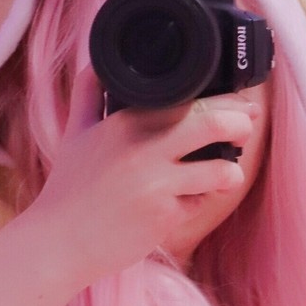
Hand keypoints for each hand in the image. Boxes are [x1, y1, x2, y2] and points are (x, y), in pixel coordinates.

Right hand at [25, 65, 256, 288]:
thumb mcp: (75, 133)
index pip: (186, 98)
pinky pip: (200, 203)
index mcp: (125, 122)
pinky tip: (186, 201)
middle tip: (246, 127)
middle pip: (214, 124)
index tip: (234, 102)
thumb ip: (89, 94)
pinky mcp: (165, 216)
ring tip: (226, 172)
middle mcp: (143, 148)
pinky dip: (200, 201)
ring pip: (220, 169)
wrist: (59, 241)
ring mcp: (156, 184)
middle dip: (241, 124)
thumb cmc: (68, 188)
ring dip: (231, 171)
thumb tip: (98, 64)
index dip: (221, 99)